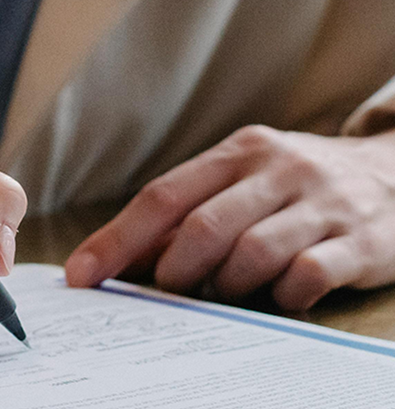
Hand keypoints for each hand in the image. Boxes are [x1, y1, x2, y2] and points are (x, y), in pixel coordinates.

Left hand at [65, 125, 394, 310]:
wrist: (394, 173)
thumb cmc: (297, 183)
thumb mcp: (245, 178)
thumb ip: (192, 211)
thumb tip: (125, 258)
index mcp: (238, 151)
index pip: (162, 196)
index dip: (117, 239)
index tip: (83, 274)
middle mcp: (277, 169)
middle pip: (202, 226)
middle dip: (173, 271)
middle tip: (169, 292)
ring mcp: (320, 202)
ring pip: (252, 253)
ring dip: (227, 285)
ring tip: (227, 291)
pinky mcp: (359, 240)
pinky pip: (307, 276)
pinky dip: (283, 295)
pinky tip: (281, 294)